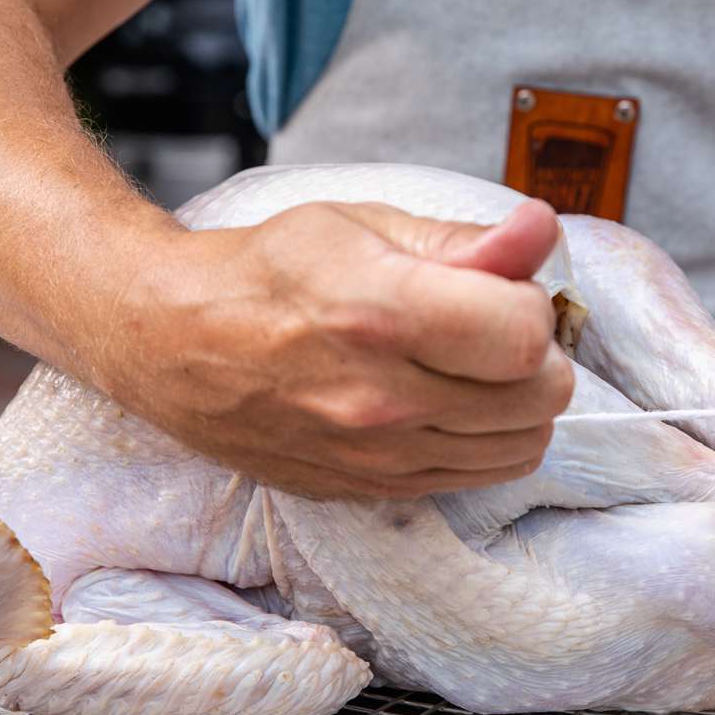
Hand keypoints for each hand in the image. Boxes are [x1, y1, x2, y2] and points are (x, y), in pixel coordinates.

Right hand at [98, 199, 575, 499]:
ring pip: (522, 445)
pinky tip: (450, 401)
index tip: (503, 287)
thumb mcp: (361, 224)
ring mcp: (376, 456)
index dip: (533, 304)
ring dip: (520, 401)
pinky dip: (487, 439)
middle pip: (540, 397)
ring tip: (475, 364)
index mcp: (379, 313)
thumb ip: (464, 238)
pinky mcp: (371, 490)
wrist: (173, 345)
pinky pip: (479, 475)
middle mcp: (380, 398)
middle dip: (538, 353)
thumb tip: (541, 230)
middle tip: (493, 325)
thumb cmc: (268, 272)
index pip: (526, 336)